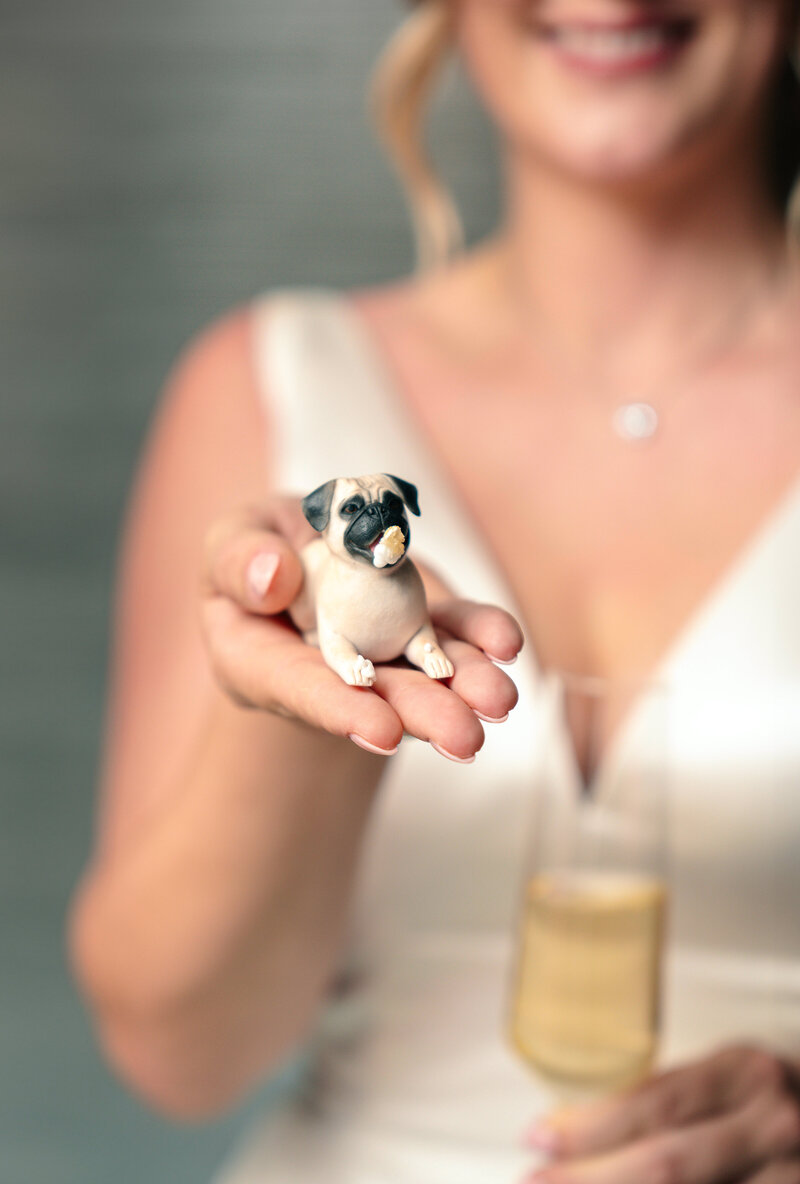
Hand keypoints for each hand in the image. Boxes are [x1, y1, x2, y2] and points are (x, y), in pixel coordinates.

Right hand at [201, 497, 522, 761]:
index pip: (300, 691)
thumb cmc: (256, 553)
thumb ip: (238, 561)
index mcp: (263, 662)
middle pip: (378, 697)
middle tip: (465, 737)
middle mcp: (332, 670)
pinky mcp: (423, 622)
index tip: (382, 732)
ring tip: (499, 701)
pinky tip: (506, 642)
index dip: (341, 711)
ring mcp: (385, 650)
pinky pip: (455, 629)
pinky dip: (482, 634)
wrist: (302, 555)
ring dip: (466, 686)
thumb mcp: (229, 545)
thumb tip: (273, 575)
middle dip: (423, 715)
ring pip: (426, 672)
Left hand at [523, 1045, 799, 1183]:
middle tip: (535, 1180)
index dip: (590, 1128)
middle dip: (591, 1178)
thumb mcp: (731, 1083)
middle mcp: (774, 1125)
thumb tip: (565, 1127)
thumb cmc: (775, 1107)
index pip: (656, 1105)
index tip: (536, 1138)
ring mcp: (790, 1176)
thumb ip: (665, 1102)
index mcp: (748, 1074)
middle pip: (667, 1164)